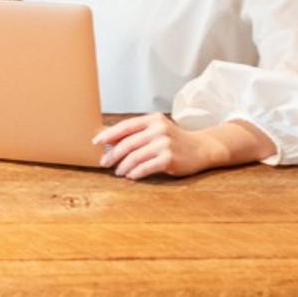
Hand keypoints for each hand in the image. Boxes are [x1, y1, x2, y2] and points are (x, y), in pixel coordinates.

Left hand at [93, 113, 224, 179]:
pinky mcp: (169, 158)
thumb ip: (138, 133)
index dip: (109, 134)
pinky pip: (146, 167)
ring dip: (123, 166)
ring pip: (135, 157)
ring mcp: (164, 144)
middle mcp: (158, 129)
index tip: (96, 142)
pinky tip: (130, 176)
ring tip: (118, 172)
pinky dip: (135, 173)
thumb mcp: (158, 130)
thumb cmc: (175, 140)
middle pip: (128, 143)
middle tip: (104, 163)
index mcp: (153, 120)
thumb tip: (111, 142)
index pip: (125, 126)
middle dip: (113, 154)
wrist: (201, 148)